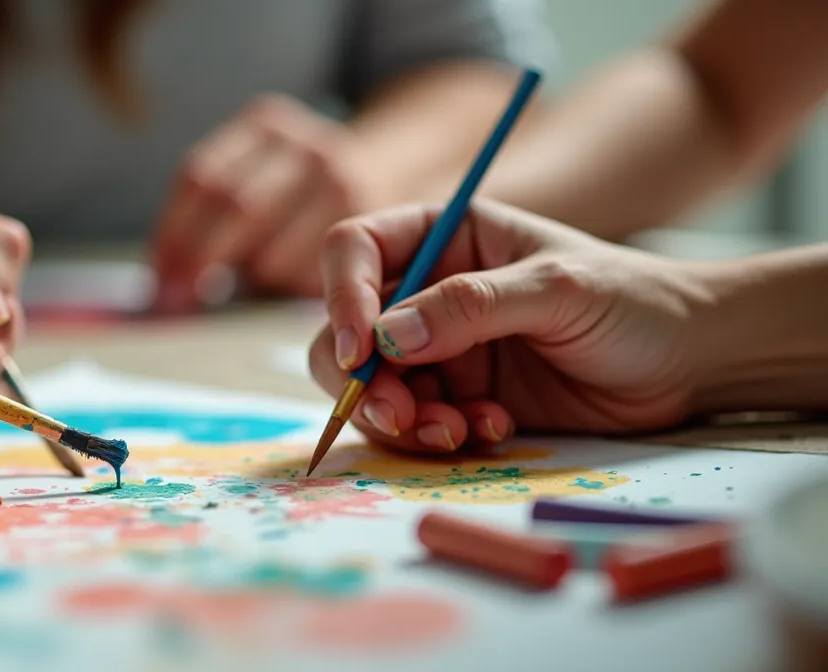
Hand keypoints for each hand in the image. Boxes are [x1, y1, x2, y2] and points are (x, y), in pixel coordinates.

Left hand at [152, 95, 371, 308]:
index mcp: (264, 124)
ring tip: (242, 285)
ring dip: (247, 278)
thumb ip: (214, 213)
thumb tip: (163, 282)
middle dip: (198, 260)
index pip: (201, 176)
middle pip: (234, 205)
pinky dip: (284, 288)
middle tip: (178, 299)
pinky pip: (304, 273)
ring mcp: (339, 180)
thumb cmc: (301, 190)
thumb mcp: (262, 171)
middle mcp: (305, 144)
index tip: (157, 276)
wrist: (389, 168)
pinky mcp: (364, 224)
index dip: (172, 232)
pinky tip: (284, 283)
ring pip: (270, 250)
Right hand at [308, 200, 713, 453]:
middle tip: (397, 415)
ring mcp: (439, 348)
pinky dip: (437, 435)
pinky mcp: (458, 397)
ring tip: (457, 432)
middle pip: (346, 330)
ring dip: (400, 418)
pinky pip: (414, 422)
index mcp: (443, 236)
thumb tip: (389, 337)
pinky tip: (492, 429)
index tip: (358, 351)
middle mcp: (427, 290)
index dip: (342, 297)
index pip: (355, 248)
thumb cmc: (633, 301)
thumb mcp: (556, 290)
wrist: (689, 362)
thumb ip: (471, 307)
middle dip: (362, 379)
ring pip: (374, 386)